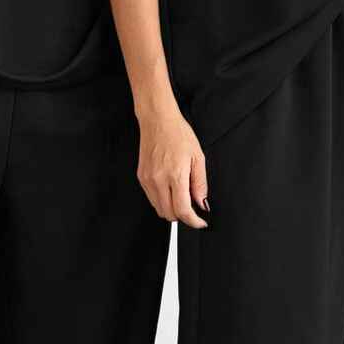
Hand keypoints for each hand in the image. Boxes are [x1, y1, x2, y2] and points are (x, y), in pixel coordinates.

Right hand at [136, 104, 208, 227]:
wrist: (157, 120)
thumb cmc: (179, 134)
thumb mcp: (198, 157)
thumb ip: (200, 184)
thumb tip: (201, 204)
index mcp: (175, 175)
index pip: (182, 210)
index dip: (193, 221)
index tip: (200, 222)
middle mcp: (158, 180)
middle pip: (169, 214)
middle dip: (183, 216)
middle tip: (193, 209)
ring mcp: (148, 180)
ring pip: (159, 209)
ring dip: (172, 209)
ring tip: (181, 196)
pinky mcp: (141, 177)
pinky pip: (152, 198)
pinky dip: (162, 200)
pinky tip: (170, 189)